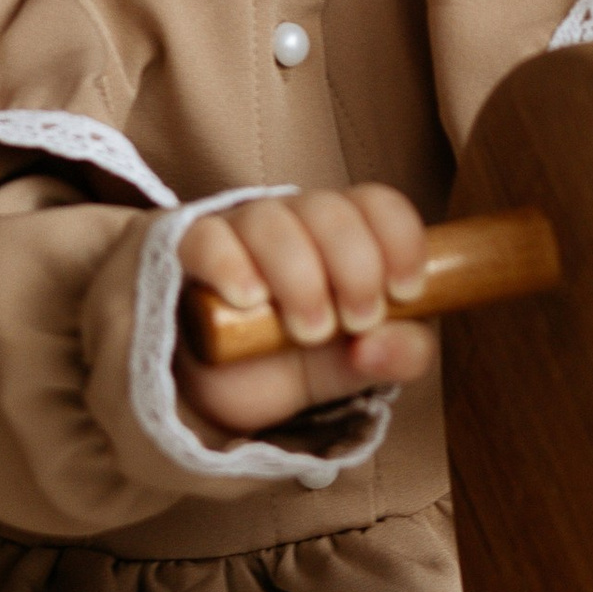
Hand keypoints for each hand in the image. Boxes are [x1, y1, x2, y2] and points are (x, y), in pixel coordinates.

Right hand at [175, 184, 435, 436]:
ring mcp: (238, 233)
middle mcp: (292, 223)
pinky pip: (207, 238)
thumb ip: (396, 356)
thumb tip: (381, 345)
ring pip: (272, 222)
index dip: (400, 240)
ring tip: (306, 330)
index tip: (403, 292)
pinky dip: (232, 266)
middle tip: (355, 321)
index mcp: (341, 237)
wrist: (213, 387)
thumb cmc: (292, 361)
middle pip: (330, 211)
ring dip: (300, 277)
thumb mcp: (354, 367)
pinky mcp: (189, 253)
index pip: (377, 204)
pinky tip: (248, 298)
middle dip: (355, 268)